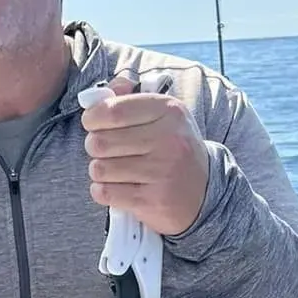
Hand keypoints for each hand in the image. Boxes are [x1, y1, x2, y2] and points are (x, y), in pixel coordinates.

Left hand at [81, 74, 210, 236]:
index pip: (112, 110)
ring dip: (100, 171)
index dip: (92, 118)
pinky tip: (117, 188)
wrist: (205, 193)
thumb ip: (127, 97)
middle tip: (106, 150)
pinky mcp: (154, 201)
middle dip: (94, 147)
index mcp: (169, 111)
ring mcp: (163, 172)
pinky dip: (103, 191)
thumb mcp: (162, 115)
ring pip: (100, 169)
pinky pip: (106, 193)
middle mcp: (169, 139)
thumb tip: (94, 96)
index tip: (92, 123)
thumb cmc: (173, 149)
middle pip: (100, 142)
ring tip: (115, 170)